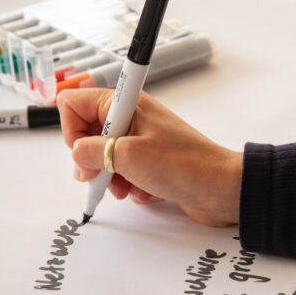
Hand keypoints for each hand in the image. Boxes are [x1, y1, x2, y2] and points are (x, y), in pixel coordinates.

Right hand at [56, 88, 241, 226]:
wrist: (223, 188)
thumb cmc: (185, 165)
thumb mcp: (127, 156)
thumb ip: (89, 151)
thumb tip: (75, 154)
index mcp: (126, 104)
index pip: (75, 102)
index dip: (72, 129)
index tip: (85, 150)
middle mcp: (133, 117)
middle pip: (87, 134)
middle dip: (91, 159)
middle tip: (104, 174)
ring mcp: (142, 140)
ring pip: (105, 158)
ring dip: (111, 178)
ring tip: (129, 187)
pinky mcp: (152, 163)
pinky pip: (125, 173)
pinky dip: (130, 185)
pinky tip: (146, 192)